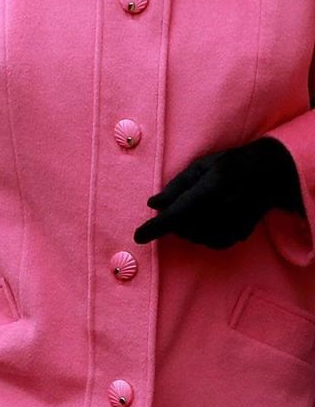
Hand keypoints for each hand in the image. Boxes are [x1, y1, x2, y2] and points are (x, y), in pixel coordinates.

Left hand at [134, 137, 302, 248]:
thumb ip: (176, 187)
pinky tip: (206, 218)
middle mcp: (224, 210)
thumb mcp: (200, 166)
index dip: (155, 228)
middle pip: (183, 228)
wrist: (269, 174)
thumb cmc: (229, 164)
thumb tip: (153, 205)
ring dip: (185, 227)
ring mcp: (234, 225)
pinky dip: (201, 233)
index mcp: (212, 188)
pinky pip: (209, 242)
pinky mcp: (239, 235)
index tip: (138, 237)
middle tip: (178, 202)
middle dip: (172, 219)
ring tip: (197, 206)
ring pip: (194, 237)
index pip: (176, 214)